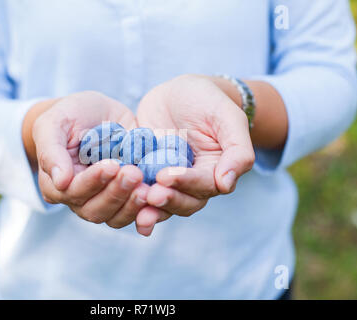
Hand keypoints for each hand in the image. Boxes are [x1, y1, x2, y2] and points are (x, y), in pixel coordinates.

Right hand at [26, 91, 149, 228]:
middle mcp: (80, 199)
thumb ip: (52, 151)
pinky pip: (138, 212)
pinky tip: (159, 193)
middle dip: (116, 193)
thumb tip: (61, 182)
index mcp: (56, 185)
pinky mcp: (128, 197)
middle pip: (95, 210)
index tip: (112, 165)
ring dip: (133, 205)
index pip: (73, 192)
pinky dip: (150, 207)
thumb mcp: (54, 123)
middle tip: (133, 173)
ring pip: (117, 217)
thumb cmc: (70, 116)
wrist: (97, 113)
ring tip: (148, 187)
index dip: (92, 181)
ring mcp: (105, 200)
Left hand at [135, 75, 254, 232]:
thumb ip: (237, 150)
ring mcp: (168, 180)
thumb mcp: (227, 117)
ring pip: (162, 203)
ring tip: (134, 206)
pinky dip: (131, 199)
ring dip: (150, 209)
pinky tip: (119, 200)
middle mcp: (192, 182)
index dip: (186, 183)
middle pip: (184, 202)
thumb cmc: (208, 100)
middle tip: (149, 195)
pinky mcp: (146, 174)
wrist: (179, 93)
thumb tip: (226, 185)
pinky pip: (140, 190)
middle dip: (167, 201)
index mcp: (215, 172)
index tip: (165, 176)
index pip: (204, 186)